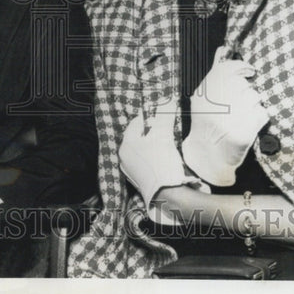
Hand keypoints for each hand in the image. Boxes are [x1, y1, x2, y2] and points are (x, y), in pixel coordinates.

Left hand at [119, 100, 207, 224]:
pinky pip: (146, 163)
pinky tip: (165, 159)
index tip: (160, 115)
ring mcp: (131, 171)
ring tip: (167, 143)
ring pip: (142, 151)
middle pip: (138, 138)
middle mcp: (124, 158)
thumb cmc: (161, 161)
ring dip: (153, 145)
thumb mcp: (163, 134)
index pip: (135, 123)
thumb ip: (164, 116)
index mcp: (125, 145)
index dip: (149, 117)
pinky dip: (154, 158)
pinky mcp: (140, 182)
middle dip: (151, 131)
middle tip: (164, 129)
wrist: (167, 194)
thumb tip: (169, 99)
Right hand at [182, 46, 269, 185]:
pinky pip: (261, 114)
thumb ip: (214, 73)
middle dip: (245, 92)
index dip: (242, 67)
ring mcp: (229, 119)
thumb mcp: (202, 96)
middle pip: (244, 85)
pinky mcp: (242, 134)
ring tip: (240, 115)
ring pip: (255, 98)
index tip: (249, 71)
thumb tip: (223, 48)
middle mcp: (215, 104)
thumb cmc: (206, 121)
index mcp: (204, 93)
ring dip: (252, 105)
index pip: (228, 68)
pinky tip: (246, 124)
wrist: (206, 155)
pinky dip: (257, 118)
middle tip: (237, 103)